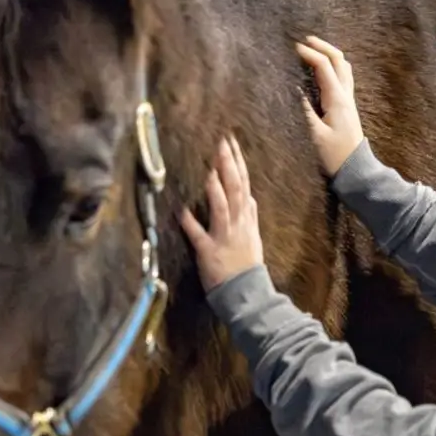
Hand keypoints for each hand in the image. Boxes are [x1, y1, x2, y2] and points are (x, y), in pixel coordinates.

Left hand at [177, 136, 264, 292]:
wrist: (247, 293)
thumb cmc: (247, 265)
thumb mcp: (254, 237)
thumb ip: (250, 216)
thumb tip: (250, 197)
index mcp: (246, 219)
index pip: (244, 184)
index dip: (238, 163)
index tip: (231, 143)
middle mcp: (238, 224)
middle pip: (236, 189)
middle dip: (229, 165)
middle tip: (222, 142)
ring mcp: (225, 237)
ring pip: (223, 207)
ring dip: (217, 188)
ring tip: (209, 168)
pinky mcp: (210, 252)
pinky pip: (200, 236)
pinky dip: (191, 223)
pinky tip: (181, 210)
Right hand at [297, 35, 364, 175]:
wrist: (355, 171)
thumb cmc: (334, 156)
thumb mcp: (314, 135)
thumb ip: (304, 110)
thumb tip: (293, 88)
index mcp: (337, 100)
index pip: (323, 66)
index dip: (308, 53)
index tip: (292, 47)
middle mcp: (346, 96)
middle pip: (339, 60)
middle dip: (322, 46)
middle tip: (305, 39)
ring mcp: (348, 101)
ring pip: (343, 68)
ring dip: (329, 55)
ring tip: (313, 49)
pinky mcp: (346, 108)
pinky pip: (342, 79)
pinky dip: (332, 67)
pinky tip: (321, 70)